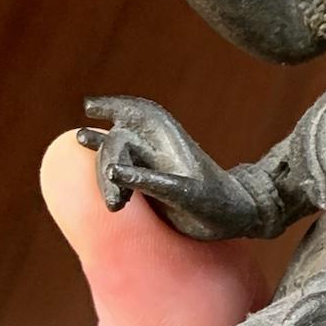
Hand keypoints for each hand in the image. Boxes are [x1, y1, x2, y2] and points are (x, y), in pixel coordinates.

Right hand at [76, 96, 260, 240]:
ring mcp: (151, 165)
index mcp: (170, 140)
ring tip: (114, 205)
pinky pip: (119, 173)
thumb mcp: (187, 194)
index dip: (114, 106)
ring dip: (105, 177)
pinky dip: (103, 171)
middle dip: (108, 163)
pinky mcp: (147, 184)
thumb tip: (113, 170)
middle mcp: (158, 148)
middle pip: (120, 142)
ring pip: (115, 159)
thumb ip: (151, 181)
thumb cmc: (218, 203)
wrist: (236, 219)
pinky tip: (93, 170)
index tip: (90, 107)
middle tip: (116, 204)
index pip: (138, 113)